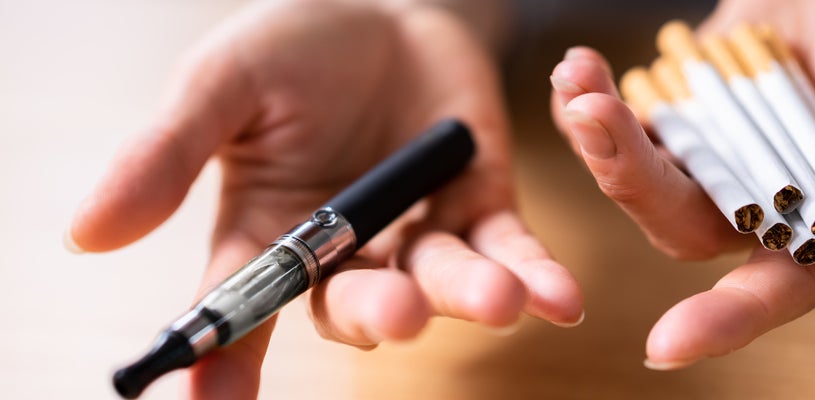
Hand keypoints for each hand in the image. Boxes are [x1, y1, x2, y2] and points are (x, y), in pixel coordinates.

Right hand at [66, 0, 582, 397]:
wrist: (392, 9)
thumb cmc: (298, 47)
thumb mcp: (225, 82)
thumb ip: (167, 154)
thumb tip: (86, 232)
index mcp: (272, 231)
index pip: (243, 307)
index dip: (224, 357)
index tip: (208, 399)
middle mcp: (345, 251)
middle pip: (354, 304)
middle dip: (377, 312)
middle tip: (394, 312)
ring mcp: (417, 235)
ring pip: (438, 284)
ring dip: (468, 296)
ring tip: (500, 298)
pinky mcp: (482, 211)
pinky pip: (509, 254)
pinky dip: (535, 276)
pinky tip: (558, 297)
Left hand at [550, 0, 814, 369]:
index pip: (779, 285)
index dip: (728, 318)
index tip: (663, 347)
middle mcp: (763, 196)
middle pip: (684, 222)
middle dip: (631, 178)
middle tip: (593, 117)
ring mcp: (716, 154)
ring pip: (642, 174)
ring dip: (600, 135)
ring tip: (575, 80)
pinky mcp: (681, 113)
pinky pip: (625, 125)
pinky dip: (595, 101)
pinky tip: (575, 72)